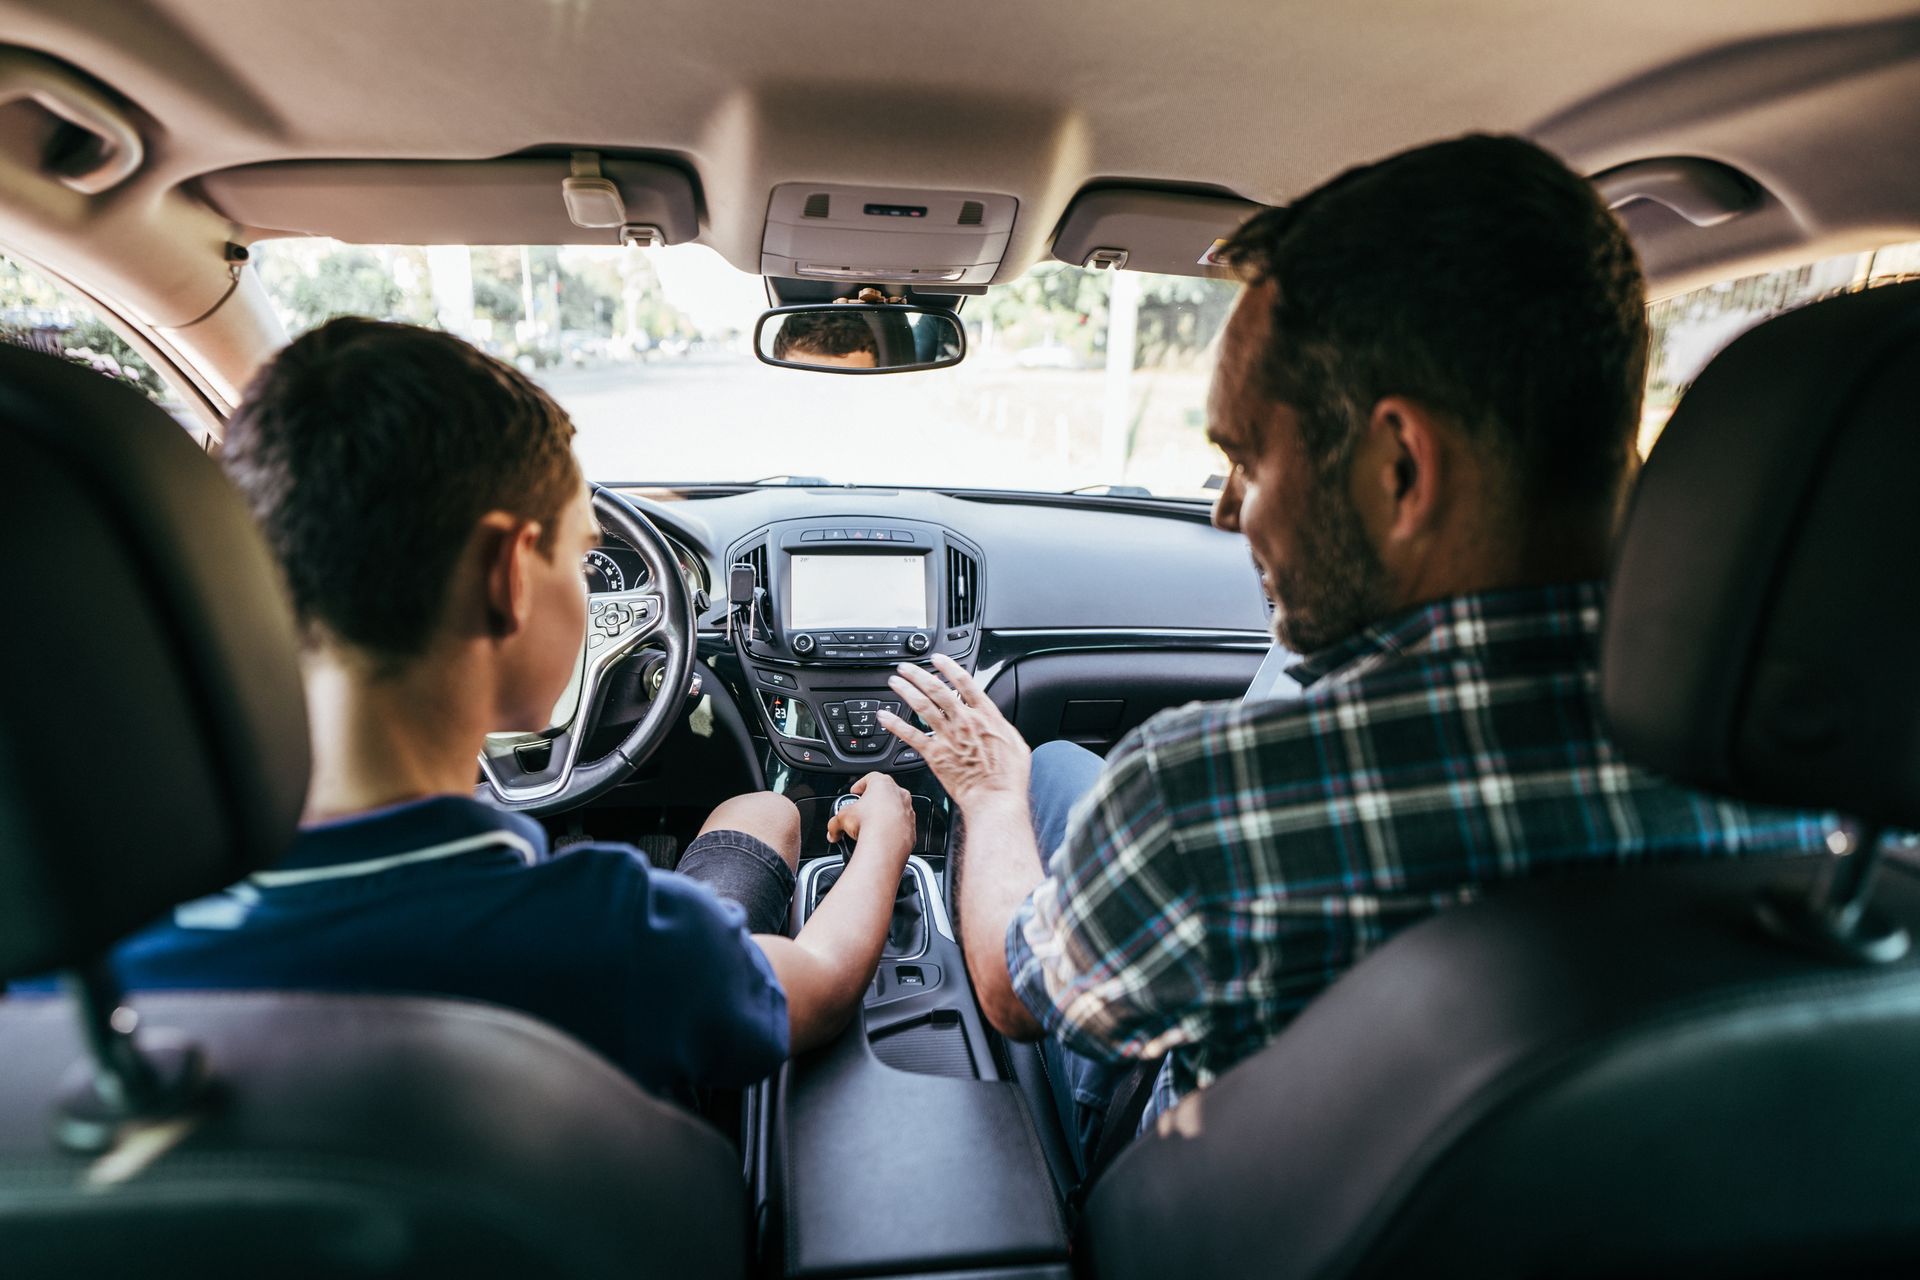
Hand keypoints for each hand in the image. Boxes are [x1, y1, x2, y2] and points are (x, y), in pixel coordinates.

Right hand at [826, 771, 914, 857]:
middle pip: (884, 793)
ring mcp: (908, 810)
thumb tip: (832, 832)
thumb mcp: (842, 818)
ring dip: (885, 816)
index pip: (871, 778)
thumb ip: (835, 823)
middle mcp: (899, 794)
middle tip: (863, 811)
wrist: (886, 843)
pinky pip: (901, 825)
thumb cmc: (868, 823)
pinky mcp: (912, 827)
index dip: (860, 785)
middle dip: (873, 802)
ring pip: (895, 809)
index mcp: (882, 784)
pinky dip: (893, 830)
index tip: (855, 792)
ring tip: (872, 827)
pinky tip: (883, 837)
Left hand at [881, 653, 1031, 811]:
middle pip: (937, 690)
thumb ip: (1002, 727)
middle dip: (919, 675)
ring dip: (906, 691)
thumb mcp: (1016, 743)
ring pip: (922, 707)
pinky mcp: (935, 755)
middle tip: (907, 668)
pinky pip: (910, 736)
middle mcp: (964, 721)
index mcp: (985, 715)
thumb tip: (997, 721)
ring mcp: (948, 737)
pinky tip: (885, 716)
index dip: (949, 668)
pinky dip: (895, 724)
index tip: (938, 659)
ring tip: (895, 683)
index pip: (964, 683)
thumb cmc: (1008, 777)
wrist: (995, 799)